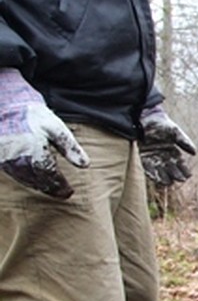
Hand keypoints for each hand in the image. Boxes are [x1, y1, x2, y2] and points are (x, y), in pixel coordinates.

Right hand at [0, 69, 89, 198]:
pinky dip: (25, 178)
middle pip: (37, 181)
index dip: (60, 187)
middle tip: (62, 194)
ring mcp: (7, 159)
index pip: (50, 176)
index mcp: (36, 152)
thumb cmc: (34, 117)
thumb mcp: (57, 129)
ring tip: (49, 188)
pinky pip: (13, 173)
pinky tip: (33, 179)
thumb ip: (71, 148)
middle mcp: (20, 159)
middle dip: (50, 188)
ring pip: (25, 179)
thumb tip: (85, 165)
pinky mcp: (0, 158)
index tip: (70, 193)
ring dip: (38, 185)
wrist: (7, 105)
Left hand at [139, 105, 196, 186]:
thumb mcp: (175, 131)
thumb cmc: (161, 124)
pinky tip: (156, 178)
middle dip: (175, 174)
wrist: (144, 117)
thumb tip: (194, 152)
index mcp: (173, 151)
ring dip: (163, 177)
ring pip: (159, 170)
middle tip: (179, 180)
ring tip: (167, 183)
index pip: (180, 163)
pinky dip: (151, 173)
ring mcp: (153, 158)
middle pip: (170, 168)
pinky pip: (147, 167)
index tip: (188, 176)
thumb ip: (184, 141)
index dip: (184, 170)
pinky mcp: (142, 157)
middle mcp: (163, 157)